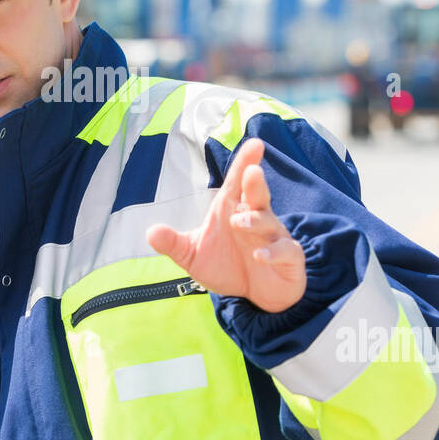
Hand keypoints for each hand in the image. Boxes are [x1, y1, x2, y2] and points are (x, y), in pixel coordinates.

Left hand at [146, 138, 305, 311]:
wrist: (254, 295)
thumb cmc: (226, 266)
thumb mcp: (194, 256)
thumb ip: (174, 243)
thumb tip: (150, 232)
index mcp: (232, 210)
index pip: (237, 182)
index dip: (246, 162)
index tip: (255, 144)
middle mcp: (255, 218)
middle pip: (256, 195)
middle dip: (254, 184)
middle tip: (252, 172)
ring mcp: (273, 236)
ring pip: (268, 221)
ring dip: (255, 220)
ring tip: (239, 222)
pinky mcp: (288, 257)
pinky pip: (285, 250)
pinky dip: (273, 252)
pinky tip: (259, 256)